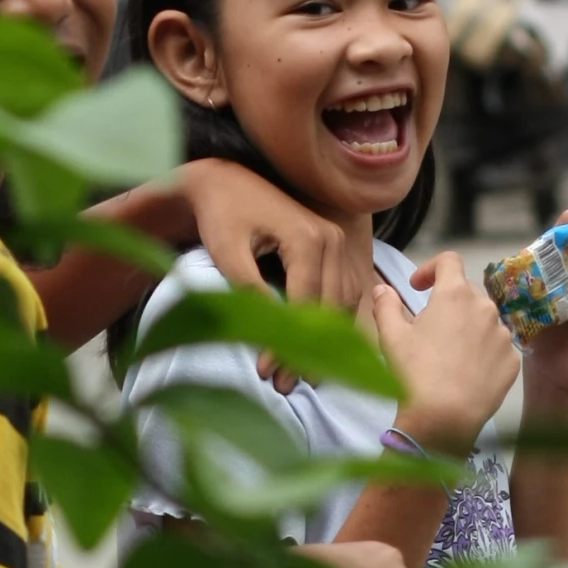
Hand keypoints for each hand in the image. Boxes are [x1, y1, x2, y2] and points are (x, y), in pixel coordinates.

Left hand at [173, 158, 355, 393]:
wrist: (225, 181)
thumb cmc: (221, 216)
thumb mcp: (227, 253)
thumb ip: (249, 289)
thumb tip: (270, 332)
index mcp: (309, 240)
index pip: (306, 305)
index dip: (289, 344)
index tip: (268, 373)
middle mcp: (333, 239)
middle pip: (331, 308)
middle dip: (309, 351)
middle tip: (284, 385)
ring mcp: (338, 242)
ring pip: (344, 303)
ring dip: (326, 341)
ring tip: (298, 374)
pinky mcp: (335, 247)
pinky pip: (345, 291)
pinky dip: (333, 322)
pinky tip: (314, 347)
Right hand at [373, 252, 521, 459]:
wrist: (444, 419)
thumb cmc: (414, 372)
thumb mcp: (390, 336)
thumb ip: (385, 305)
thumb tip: (382, 289)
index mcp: (454, 294)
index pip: (449, 261)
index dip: (431, 268)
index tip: (418, 287)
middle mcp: (485, 307)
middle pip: (466, 293)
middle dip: (447, 304)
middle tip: (428, 330)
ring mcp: (503, 335)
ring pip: (483, 321)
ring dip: (467, 329)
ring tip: (449, 356)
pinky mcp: (512, 361)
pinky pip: (496, 347)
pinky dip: (482, 353)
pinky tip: (466, 374)